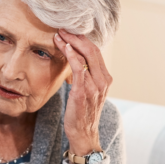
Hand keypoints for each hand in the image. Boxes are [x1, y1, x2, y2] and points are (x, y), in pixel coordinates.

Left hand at [55, 30, 112, 156]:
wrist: (84, 134)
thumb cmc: (83, 113)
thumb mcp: (88, 92)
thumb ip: (85, 76)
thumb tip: (75, 61)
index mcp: (105, 78)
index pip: (96, 52)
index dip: (83, 39)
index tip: (70, 32)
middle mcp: (103, 80)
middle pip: (92, 50)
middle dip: (76, 37)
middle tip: (63, 28)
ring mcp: (94, 86)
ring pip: (86, 56)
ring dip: (71, 42)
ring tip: (59, 34)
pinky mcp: (82, 92)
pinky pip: (79, 68)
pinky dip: (72, 55)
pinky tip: (64, 47)